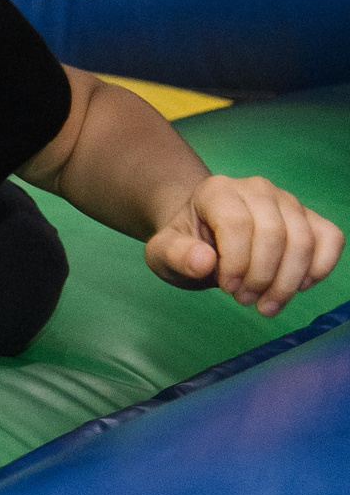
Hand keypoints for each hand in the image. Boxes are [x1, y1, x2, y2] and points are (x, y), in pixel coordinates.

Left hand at [146, 174, 342, 316]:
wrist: (204, 238)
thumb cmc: (185, 245)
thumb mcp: (163, 253)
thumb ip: (176, 256)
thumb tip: (204, 262)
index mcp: (217, 191)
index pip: (238, 224)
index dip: (236, 263)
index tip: (226, 289)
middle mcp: (257, 189)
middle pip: (275, 234)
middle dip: (262, 277)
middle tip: (244, 300)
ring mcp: (288, 201)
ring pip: (304, 240)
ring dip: (288, 281)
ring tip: (266, 305)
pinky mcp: (310, 218)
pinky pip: (331, 238)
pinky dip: (320, 267)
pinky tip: (298, 287)